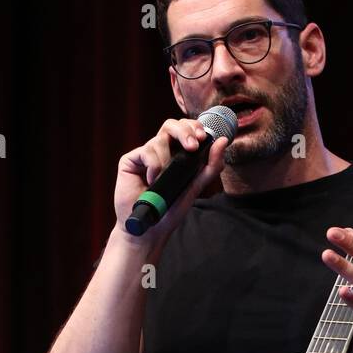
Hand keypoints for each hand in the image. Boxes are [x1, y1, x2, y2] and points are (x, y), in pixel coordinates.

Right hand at [113, 118, 228, 238]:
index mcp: (176, 154)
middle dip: (185, 131)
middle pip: (171, 125)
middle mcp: (160, 151)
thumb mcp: (196, 186)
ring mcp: (144, 155)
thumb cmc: (170, 209)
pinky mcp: (130, 160)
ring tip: (163, 180)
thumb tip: (223, 141)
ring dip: (167, 159)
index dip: (193, 127)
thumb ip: (211, 166)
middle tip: (192, 146)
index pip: (185, 130)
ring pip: (159, 139)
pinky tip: (152, 181)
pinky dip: (154, 166)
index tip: (202, 137)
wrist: (150, 227)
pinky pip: (146, 151)